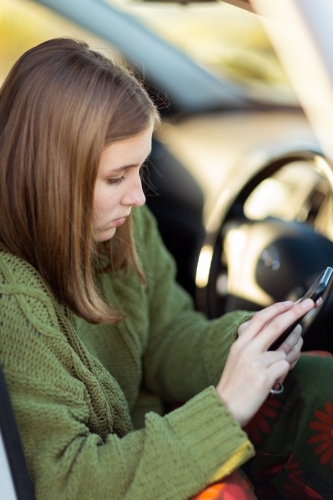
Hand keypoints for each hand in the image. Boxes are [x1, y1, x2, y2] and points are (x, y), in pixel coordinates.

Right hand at [216, 299, 313, 426]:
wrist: (225, 407)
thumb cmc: (234, 385)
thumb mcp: (237, 359)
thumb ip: (252, 346)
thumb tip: (278, 336)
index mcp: (240, 344)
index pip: (260, 319)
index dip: (276, 308)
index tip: (290, 303)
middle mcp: (247, 350)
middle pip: (276, 325)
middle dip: (295, 313)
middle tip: (308, 305)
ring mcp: (256, 363)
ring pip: (284, 351)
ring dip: (290, 355)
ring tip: (285, 361)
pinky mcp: (264, 377)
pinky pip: (284, 367)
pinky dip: (283, 373)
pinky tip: (274, 380)